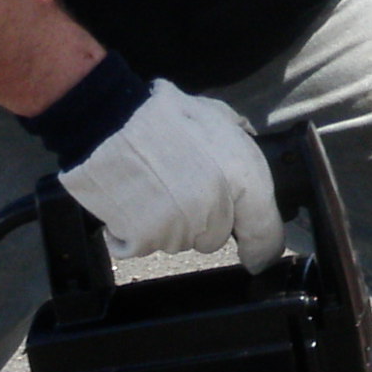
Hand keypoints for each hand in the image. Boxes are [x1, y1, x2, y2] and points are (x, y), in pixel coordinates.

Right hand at [57, 81, 286, 268]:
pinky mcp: (145, 241)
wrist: (108, 123)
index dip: (261, 249)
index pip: (263, 233)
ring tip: (149, 186)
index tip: (255, 257)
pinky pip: (145, 246)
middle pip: (214, 238)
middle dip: (202, 219)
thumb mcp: (216, 114)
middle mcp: (215, 210)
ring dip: (168, 223)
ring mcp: (179, 229)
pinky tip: (130, 201)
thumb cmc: (162, 115)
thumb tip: (247, 142)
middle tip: (178, 185)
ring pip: (180, 242)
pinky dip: (135, 231)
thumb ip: (239, 137)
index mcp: (242, 178)